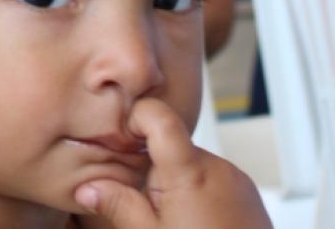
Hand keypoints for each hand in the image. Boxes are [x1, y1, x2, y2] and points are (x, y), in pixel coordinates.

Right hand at [74, 99, 270, 228]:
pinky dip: (199, 195)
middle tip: (149, 208)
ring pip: (192, 166)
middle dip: (154, 171)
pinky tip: (197, 224)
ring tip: (177, 223)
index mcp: (189, 171)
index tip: (124, 138)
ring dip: (178, 186)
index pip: (159, 116)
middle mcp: (216, 166)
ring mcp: (235, 178)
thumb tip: (87, 187)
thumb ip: (120, 206)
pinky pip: (213, 180)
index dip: (137, 117)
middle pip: (173, 148)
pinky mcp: (247, 192)